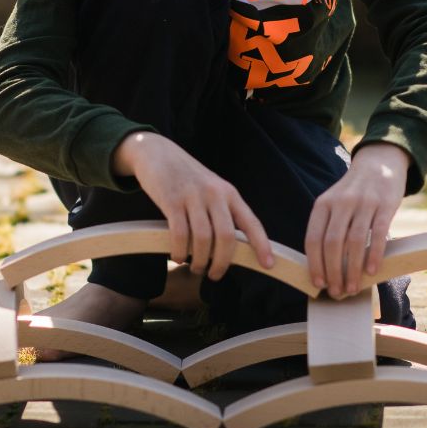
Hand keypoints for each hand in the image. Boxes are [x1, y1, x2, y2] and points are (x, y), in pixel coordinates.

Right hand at [113, 131, 273, 280]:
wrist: (158, 152)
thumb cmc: (187, 177)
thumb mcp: (211, 188)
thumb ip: (222, 211)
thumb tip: (231, 248)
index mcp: (229, 193)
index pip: (251, 222)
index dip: (262, 245)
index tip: (268, 265)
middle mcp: (215, 194)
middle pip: (226, 236)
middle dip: (222, 262)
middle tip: (215, 275)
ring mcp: (193, 196)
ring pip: (203, 239)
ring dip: (199, 261)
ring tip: (195, 268)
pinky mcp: (171, 201)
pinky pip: (180, 234)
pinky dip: (180, 252)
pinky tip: (178, 256)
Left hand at [304, 142, 408, 298]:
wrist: (379, 163)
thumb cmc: (353, 192)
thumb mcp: (333, 202)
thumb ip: (328, 227)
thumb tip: (324, 267)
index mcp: (323, 204)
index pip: (313, 238)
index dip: (314, 264)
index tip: (318, 284)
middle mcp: (341, 202)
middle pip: (332, 243)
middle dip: (333, 272)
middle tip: (337, 291)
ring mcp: (363, 203)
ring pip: (354, 242)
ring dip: (352, 269)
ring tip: (353, 288)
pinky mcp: (385, 205)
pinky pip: (378, 233)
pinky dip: (374, 255)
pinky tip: (372, 271)